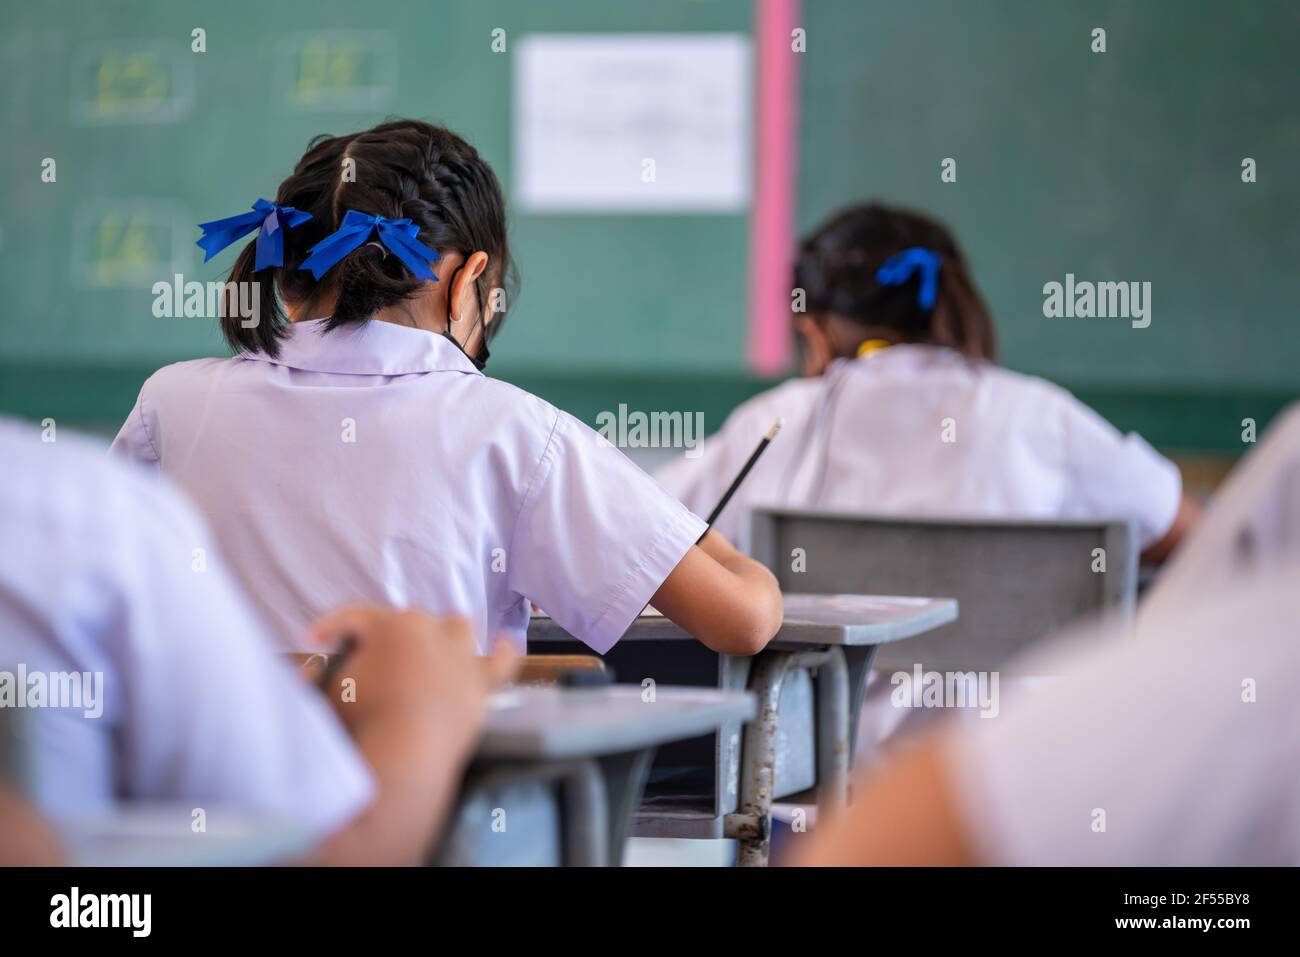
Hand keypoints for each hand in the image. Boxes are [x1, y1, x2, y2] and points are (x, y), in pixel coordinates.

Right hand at [306, 605, 518, 732]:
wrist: (406, 751)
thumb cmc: (362, 720)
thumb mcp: (328, 691)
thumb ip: (321, 674)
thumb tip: (312, 672)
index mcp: (392, 625)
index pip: (356, 615)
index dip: (332, 626)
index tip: (314, 639)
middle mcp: (430, 631)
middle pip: (409, 623)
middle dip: (387, 639)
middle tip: (369, 666)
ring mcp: (460, 657)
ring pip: (456, 628)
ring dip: (441, 636)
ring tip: (427, 653)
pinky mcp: (481, 685)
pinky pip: (502, 661)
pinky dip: (503, 651)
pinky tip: (503, 643)